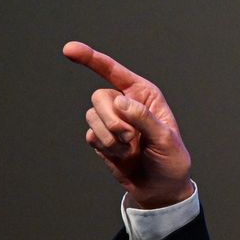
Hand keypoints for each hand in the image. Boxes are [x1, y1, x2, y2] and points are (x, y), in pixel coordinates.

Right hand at [63, 41, 192, 208]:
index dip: (91, 58)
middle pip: (99, 96)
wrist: (160, 189)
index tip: (69, 50)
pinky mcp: (102, 140)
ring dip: (109, 137)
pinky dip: (105, 147)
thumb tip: (119, 102)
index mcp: (143, 94)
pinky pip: (91, 136)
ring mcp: (111, 122)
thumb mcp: (165, 138)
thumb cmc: (170, 160)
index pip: (114, 71)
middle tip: (129, 136)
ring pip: (92, 116)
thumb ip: (143, 118)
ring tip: (129, 148)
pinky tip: (121, 155)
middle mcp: (125, 103)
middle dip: (111, 118)